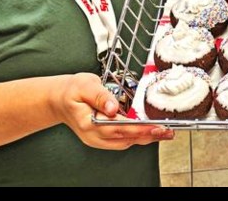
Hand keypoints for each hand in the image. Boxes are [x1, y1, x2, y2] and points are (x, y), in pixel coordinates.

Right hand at [52, 73, 173, 149]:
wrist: (59, 100)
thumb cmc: (71, 90)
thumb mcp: (84, 85)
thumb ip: (99, 95)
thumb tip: (112, 107)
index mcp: (87, 121)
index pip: (118, 127)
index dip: (139, 128)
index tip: (156, 127)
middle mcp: (93, 135)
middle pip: (125, 138)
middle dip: (148, 135)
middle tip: (167, 132)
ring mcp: (96, 139)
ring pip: (125, 142)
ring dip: (145, 138)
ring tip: (163, 133)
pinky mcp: (101, 139)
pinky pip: (121, 141)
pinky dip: (136, 137)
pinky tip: (147, 132)